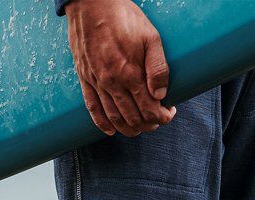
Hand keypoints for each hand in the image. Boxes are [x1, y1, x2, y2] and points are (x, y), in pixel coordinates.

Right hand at [64, 0, 176, 136]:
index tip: (169, 113)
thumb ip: (158, 67)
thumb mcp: (150, 36)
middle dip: (148, 125)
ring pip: (115, 118)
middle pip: (133, 118)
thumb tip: (161, 95)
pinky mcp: (85, 79)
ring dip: (129, 129)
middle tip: (157, 122)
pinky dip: (102, 124)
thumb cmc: (123, 16)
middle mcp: (113, 83)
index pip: (150, 109)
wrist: (91, 3)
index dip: (163, 117)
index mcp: (130, 74)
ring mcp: (97, 82)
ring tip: (140, 128)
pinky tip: (112, 131)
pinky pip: (93, 109)